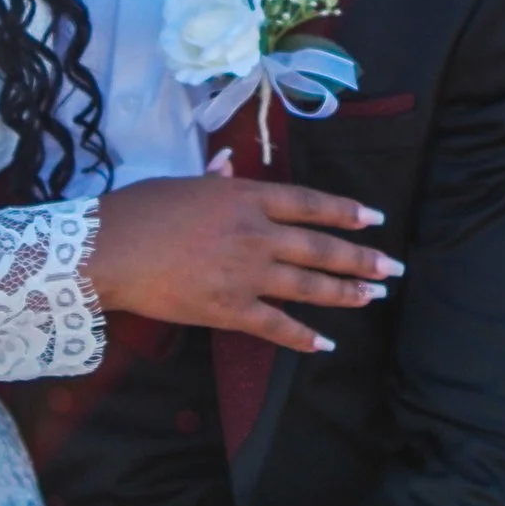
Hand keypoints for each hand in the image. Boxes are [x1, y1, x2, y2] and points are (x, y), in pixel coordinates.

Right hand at [88, 174, 397, 351]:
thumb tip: (228, 162)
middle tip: (393, 269)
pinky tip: (326, 343)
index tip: (375, 219)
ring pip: (308, 285)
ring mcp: (246, 273)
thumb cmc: (141, 208)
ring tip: (374, 296)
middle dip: (361, 258)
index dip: (346, 211)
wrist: (111, 249)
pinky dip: (303, 336)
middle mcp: (256, 233)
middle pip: (320, 247)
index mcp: (246, 196)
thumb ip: (215, 177)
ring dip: (346, 292)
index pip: (309, 203)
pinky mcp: (229, 309)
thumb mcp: (183, 182)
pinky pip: (276, 325)